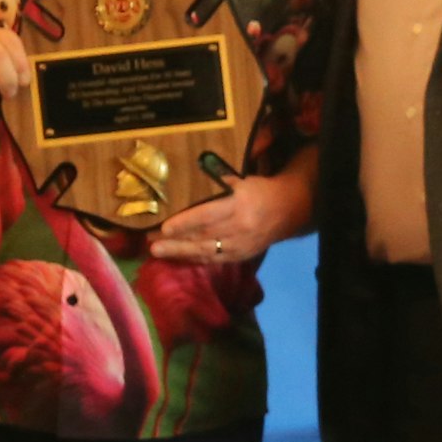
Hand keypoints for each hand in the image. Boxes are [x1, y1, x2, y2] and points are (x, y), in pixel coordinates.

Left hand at [150, 172, 291, 262]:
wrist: (289, 210)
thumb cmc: (260, 190)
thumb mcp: (242, 181)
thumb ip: (218, 184)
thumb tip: (192, 182)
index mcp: (238, 205)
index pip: (207, 215)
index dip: (185, 223)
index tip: (164, 228)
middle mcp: (239, 227)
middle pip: (202, 237)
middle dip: (175, 242)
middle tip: (151, 245)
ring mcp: (240, 245)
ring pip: (206, 251)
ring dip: (181, 253)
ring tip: (159, 253)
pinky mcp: (242, 256)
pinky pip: (215, 259)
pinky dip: (195, 258)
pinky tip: (180, 257)